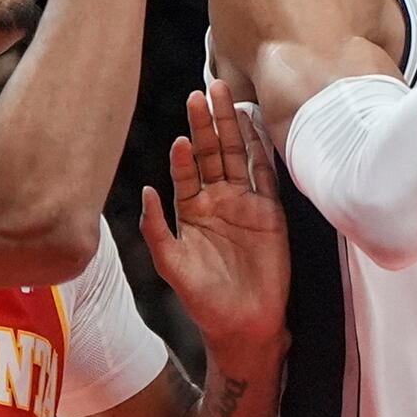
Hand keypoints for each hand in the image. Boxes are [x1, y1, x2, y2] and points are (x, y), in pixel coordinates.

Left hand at [140, 80, 288, 347]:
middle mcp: (218, 200)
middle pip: (212, 153)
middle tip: (201, 92)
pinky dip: (262, 152)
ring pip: (238, 156)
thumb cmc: (203, 299)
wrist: (243, 324)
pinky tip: (256, 128)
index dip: (183, 153)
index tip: (180, 135)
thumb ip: (155, 229)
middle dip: (207, 123)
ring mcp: (246, 204)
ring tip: (226, 97)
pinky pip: (266, 176)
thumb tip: (145, 190)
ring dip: (232, 128)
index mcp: (192, 210)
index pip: (186, 171)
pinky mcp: (271, 213)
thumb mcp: (171, 265)